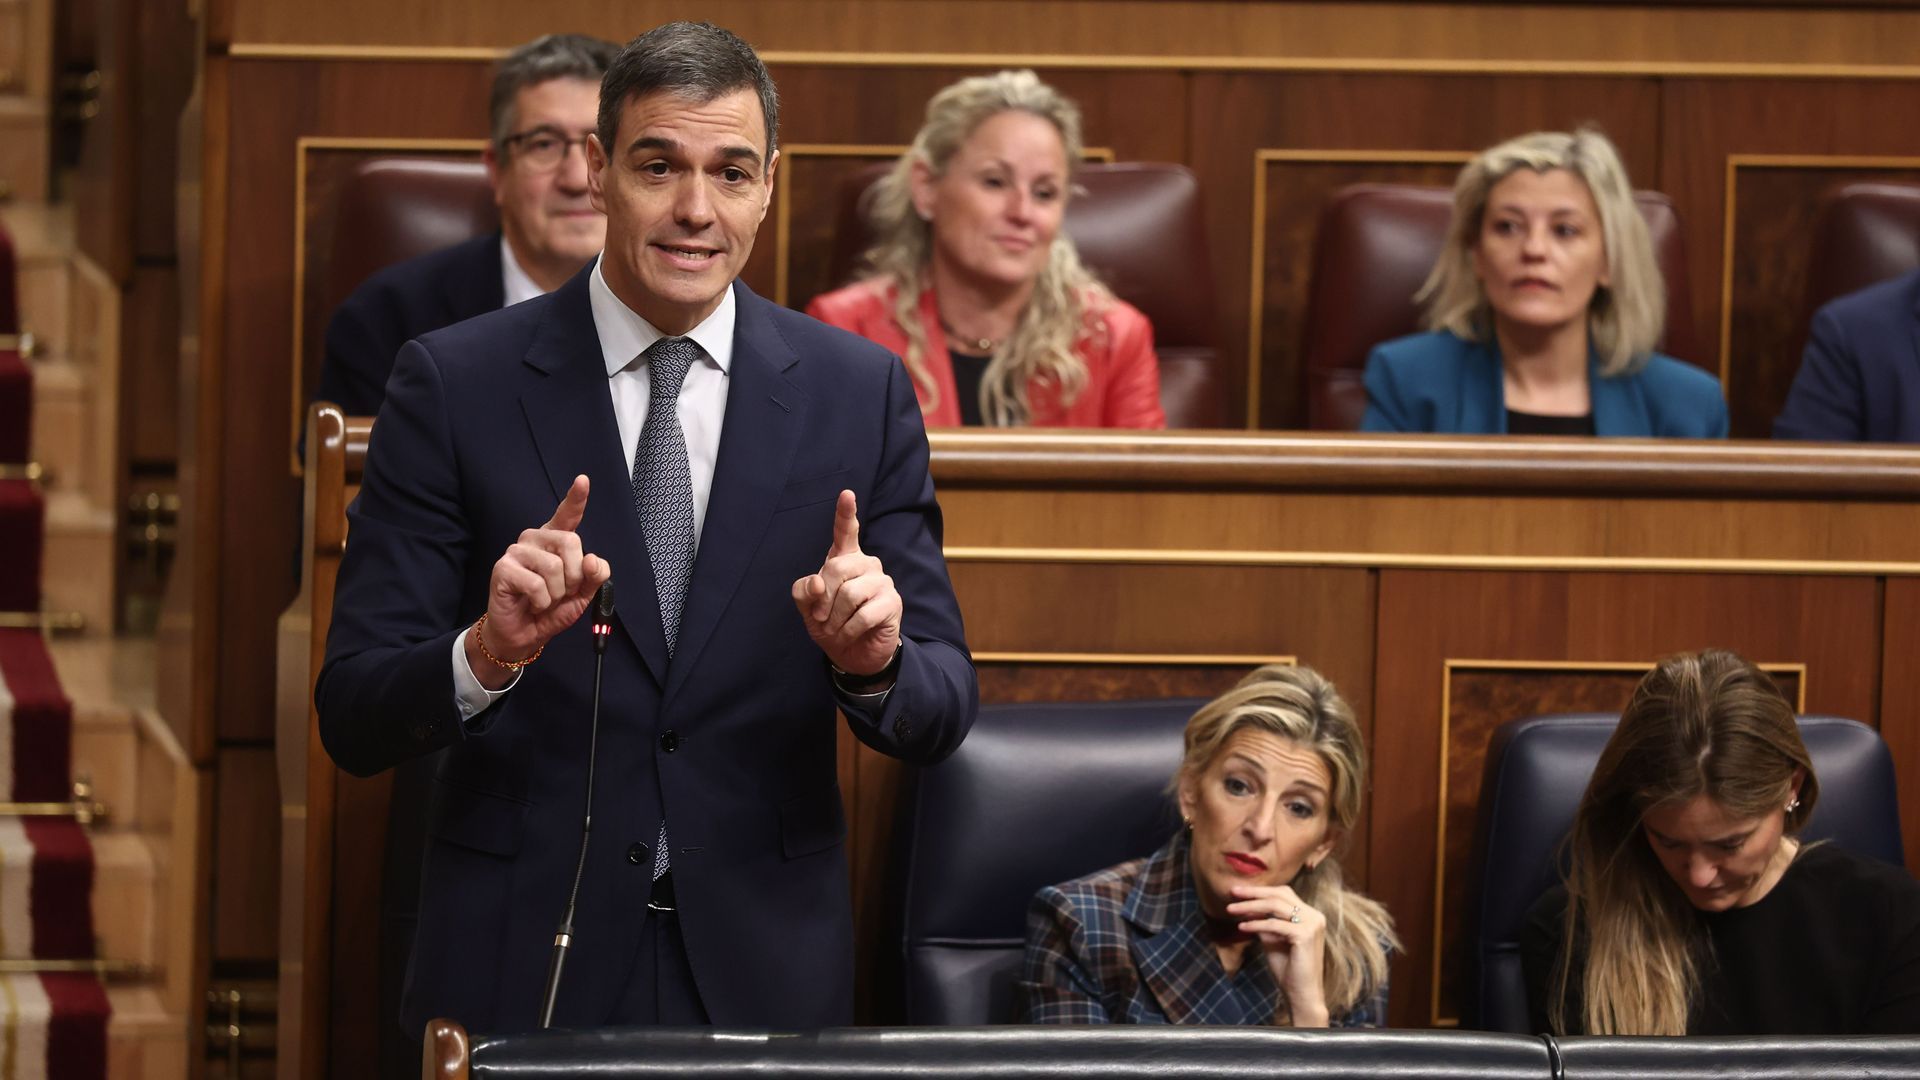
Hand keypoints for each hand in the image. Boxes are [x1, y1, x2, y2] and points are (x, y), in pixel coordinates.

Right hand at [466, 474, 611, 688]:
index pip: (567, 516)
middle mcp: (535, 539)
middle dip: (575, 576)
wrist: (524, 634)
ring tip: (545, 599)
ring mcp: (517, 551)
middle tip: (562, 592)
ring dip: (557, 593)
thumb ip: (594, 576)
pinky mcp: (503, 568)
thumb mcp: (582, 594)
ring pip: (554, 566)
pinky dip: (542, 601)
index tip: (583, 480)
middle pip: (571, 542)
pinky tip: (533, 603)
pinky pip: (537, 584)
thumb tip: (593, 560)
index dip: (576, 498)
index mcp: (555, 541)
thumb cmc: (550, 609)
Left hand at [791, 490, 901, 678]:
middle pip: (836, 568)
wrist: (852, 653)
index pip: (846, 531)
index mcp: (845, 558)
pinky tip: (849, 634)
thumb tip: (818, 582)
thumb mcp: (807, 608)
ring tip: (836, 628)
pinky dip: (848, 630)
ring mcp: (882, 581)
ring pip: (849, 593)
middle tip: (821, 618)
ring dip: (835, 618)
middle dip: (822, 598)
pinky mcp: (892, 602)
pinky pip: (863, 615)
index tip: (846, 494)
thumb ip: (804, 591)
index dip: (846, 513)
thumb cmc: (830, 624)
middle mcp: (866, 564)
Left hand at [1227, 884, 1330, 1026]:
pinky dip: (1256, 924)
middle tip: (1232, 892)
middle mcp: (1314, 916)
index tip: (1238, 892)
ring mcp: (1312, 924)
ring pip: (1275, 906)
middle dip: (1253, 893)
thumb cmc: (1288, 969)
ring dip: (1250, 906)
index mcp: (1310, 915)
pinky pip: (1274, 924)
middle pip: (1279, 895)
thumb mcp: (1273, 940)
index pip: (1283, 894)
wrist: (1301, 994)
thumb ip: (1265, 923)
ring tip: (1231, 910)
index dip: (1260, 891)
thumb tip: (1248, 908)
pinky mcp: (1305, 935)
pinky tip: (1241, 927)